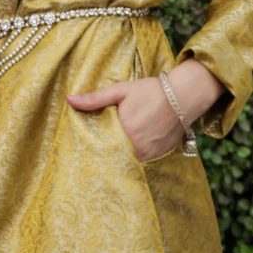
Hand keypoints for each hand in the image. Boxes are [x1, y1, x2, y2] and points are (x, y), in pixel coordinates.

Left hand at [67, 76, 185, 162]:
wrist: (183, 96)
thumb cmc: (150, 91)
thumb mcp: (121, 90)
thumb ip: (95, 98)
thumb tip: (69, 99)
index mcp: (124, 131)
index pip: (99, 146)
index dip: (90, 147)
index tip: (78, 148)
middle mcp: (136, 147)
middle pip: (112, 156)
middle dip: (102, 153)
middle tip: (88, 153)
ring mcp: (148, 154)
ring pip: (125, 160)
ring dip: (117, 156)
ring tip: (105, 152)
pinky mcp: (158, 157)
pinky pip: (139, 161)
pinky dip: (131, 156)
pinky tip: (125, 149)